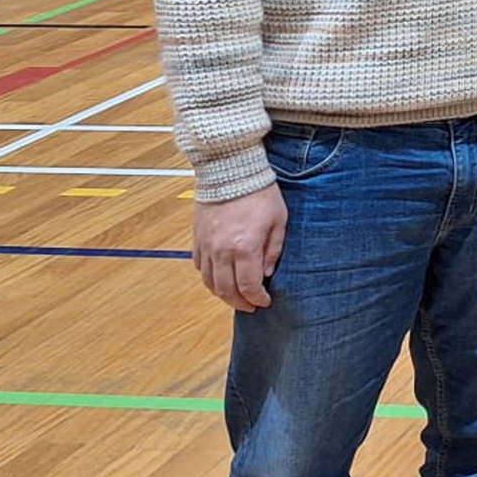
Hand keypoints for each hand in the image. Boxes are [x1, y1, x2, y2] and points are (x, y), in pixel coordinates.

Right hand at [192, 184, 287, 310]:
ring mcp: (207, 246)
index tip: (265, 301)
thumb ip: (273, 251)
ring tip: (235, 296)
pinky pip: (199, 267)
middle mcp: (222, 251)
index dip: (257, 299)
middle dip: (240, 303)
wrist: (231, 170)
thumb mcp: (278, 221)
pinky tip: (220, 278)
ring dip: (223, 294)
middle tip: (250, 306)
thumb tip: (266, 273)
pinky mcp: (197, 239)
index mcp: (245, 248)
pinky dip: (209, 278)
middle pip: (227, 290)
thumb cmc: (259, 193)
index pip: (248, 286)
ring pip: (209, 282)